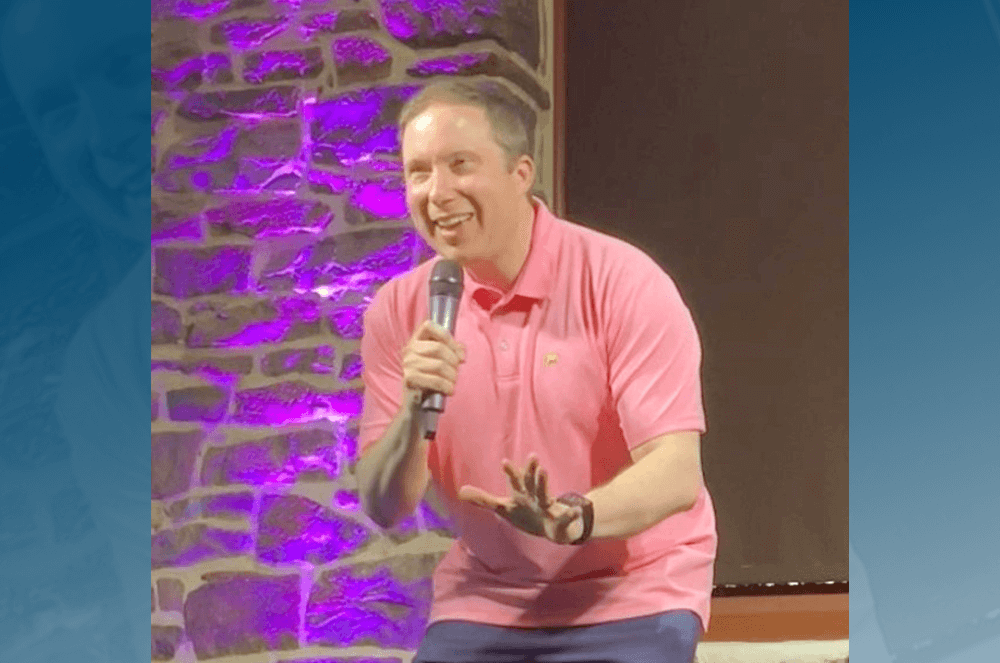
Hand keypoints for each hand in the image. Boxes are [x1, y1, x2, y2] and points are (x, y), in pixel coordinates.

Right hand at [402, 320, 465, 400]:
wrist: (416, 401)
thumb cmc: (430, 376)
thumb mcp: (440, 359)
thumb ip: (451, 349)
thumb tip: (461, 351)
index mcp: (416, 339)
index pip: (429, 326)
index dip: (448, 338)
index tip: (459, 354)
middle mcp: (409, 349)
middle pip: (438, 347)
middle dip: (453, 361)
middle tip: (456, 371)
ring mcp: (408, 364)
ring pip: (439, 365)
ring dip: (452, 376)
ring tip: (453, 382)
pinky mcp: (409, 378)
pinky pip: (435, 380)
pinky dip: (446, 386)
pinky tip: (450, 390)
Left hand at [458, 455, 583, 543]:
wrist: (554, 527)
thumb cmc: (526, 513)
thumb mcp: (504, 508)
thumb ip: (483, 500)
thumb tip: (460, 491)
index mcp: (522, 494)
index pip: (515, 482)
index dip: (511, 473)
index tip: (504, 462)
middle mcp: (535, 497)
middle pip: (532, 483)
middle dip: (532, 471)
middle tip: (533, 456)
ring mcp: (549, 508)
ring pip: (547, 496)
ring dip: (545, 485)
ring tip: (545, 472)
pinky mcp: (561, 521)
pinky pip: (567, 518)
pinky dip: (571, 515)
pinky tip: (576, 511)